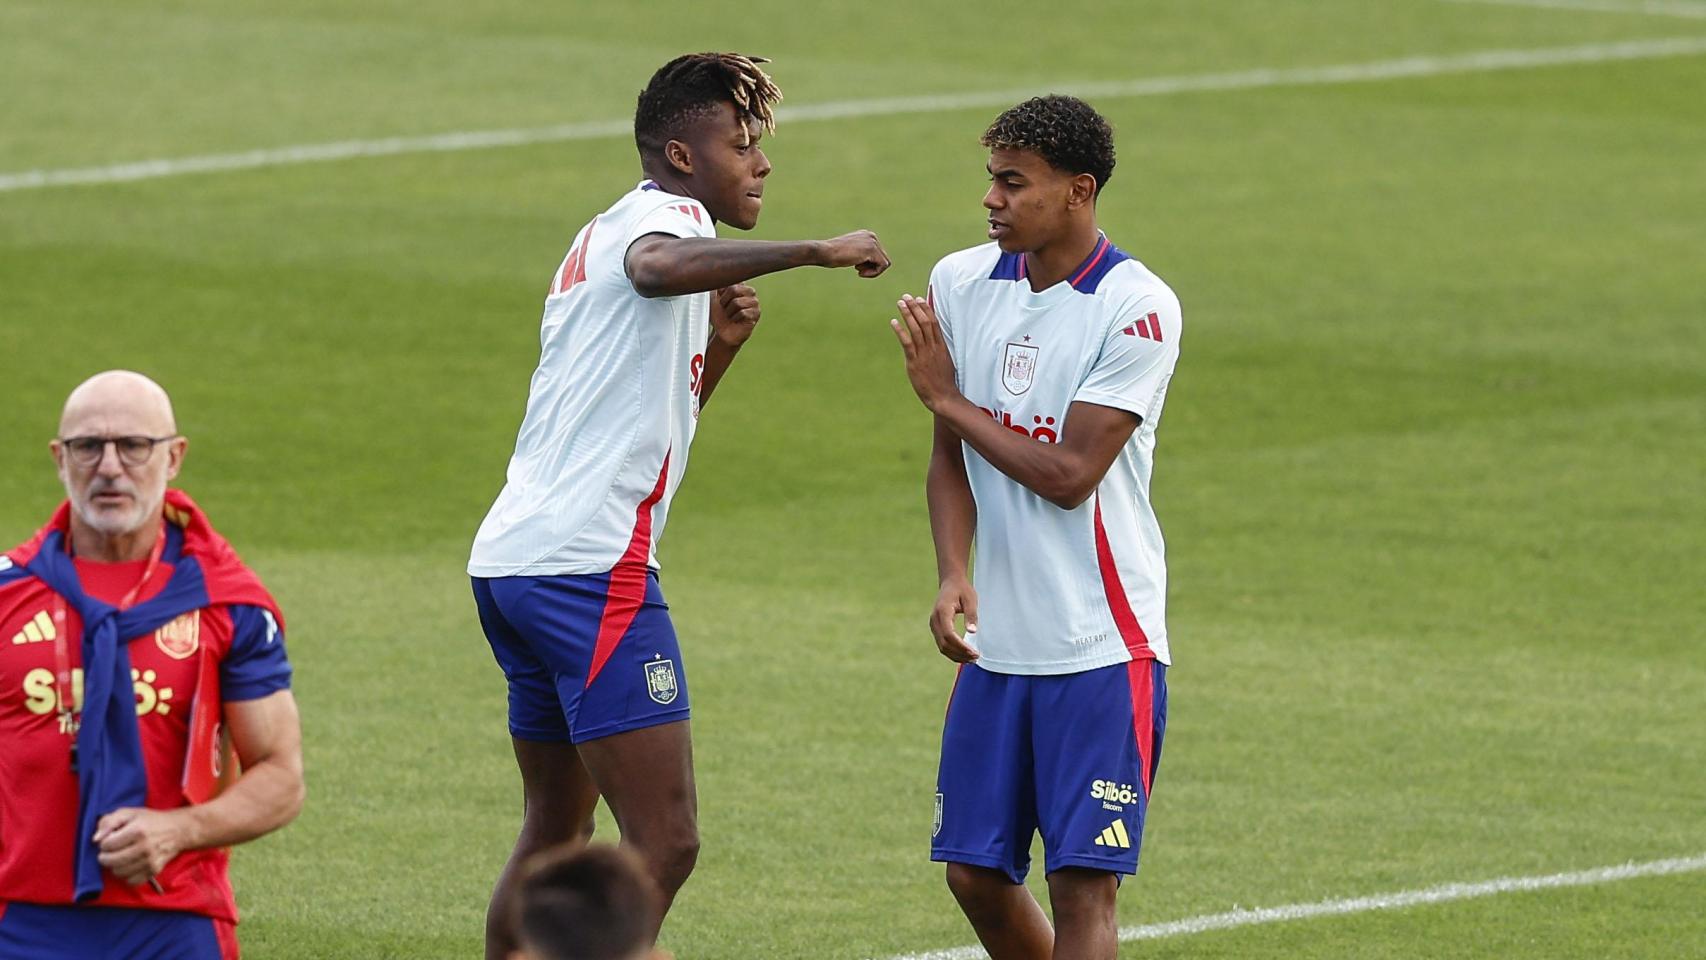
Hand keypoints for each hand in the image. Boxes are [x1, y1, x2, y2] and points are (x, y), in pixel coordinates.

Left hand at [94, 807, 188, 886]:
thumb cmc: (151, 820)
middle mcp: (144, 847)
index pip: (107, 845)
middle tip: (110, 851)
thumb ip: (109, 821)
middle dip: (105, 856)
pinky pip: (131, 881)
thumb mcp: (130, 813)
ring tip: (120, 858)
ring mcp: (150, 860)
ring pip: (118, 872)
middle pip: (110, 861)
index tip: (111, 839)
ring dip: (115, 866)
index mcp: (138, 830)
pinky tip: (129, 866)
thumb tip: (96, 839)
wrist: (179, 830)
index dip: (104, 842)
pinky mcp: (154, 870)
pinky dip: (126, 875)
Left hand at [712, 283, 760, 346]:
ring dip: (729, 311)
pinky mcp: (756, 314)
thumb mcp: (714, 298)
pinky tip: (735, 321)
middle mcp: (750, 292)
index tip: (720, 299)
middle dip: (724, 301)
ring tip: (730, 315)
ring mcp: (755, 303)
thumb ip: (716, 285)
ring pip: (737, 302)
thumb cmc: (719, 315)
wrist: (723, 333)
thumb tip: (716, 275)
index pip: (732, 280)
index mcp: (741, 286)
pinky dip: (734, 318)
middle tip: (725, 308)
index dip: (722, 291)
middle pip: (734, 288)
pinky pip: (742, 312)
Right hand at [818, 230, 889, 277]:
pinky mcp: (872, 250)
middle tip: (857, 269)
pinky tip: (860, 273)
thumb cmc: (832, 255)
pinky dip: (874, 273)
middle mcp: (871, 236)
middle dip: (871, 267)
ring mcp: (872, 242)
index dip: (869, 264)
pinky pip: (883, 266)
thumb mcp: (849, 253)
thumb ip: (861, 254)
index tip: (856, 266)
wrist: (824, 251)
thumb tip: (873, 265)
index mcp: (866, 235)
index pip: (877, 254)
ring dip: (873, 271)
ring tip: (858, 271)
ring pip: (885, 263)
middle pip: (883, 258)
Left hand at [890, 294, 959, 411]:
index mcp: (941, 346)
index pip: (934, 322)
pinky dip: (900, 331)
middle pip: (924, 321)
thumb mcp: (945, 362)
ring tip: (900, 303)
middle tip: (906, 296)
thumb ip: (938, 350)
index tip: (919, 299)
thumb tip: (933, 341)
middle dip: (915, 307)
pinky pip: (907, 343)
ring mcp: (924, 354)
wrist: (943, 396)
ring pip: (916, 329)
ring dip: (907, 314)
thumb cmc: (944, 382)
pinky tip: (894, 322)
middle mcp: (933, 347)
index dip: (926, 309)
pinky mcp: (915, 362)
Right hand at [931, 576, 979, 662]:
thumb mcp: (970, 599)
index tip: (974, 652)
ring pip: (942, 647)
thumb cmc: (962, 590)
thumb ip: (971, 615)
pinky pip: (942, 644)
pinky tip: (964, 655)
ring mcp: (933, 625)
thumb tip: (972, 632)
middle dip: (960, 653)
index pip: (948, 634)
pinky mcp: (936, 629)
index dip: (960, 646)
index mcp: (942, 611)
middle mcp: (935, 620)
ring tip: (972, 659)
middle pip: (944, 643)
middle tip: (976, 657)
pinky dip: (952, 652)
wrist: (950, 583)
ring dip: (956, 655)